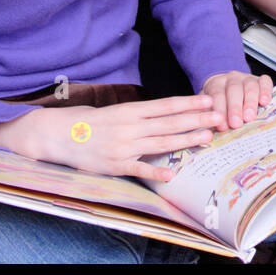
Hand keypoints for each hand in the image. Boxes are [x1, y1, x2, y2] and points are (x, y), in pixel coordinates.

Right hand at [0, 96, 223, 182]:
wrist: (56, 135)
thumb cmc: (87, 122)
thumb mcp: (113, 111)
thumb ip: (137, 114)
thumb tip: (163, 113)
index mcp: (129, 110)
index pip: (165, 106)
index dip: (188, 103)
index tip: (207, 99)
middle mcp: (129, 127)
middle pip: (169, 123)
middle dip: (196, 120)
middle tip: (219, 117)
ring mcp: (123, 146)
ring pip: (160, 143)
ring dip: (185, 140)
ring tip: (206, 138)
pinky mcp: (114, 165)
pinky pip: (138, 169)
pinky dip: (155, 173)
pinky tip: (171, 174)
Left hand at [202, 70, 273, 129]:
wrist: (226, 86)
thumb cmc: (218, 102)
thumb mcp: (206, 107)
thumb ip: (205, 117)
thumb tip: (202, 132)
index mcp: (216, 84)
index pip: (217, 95)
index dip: (220, 110)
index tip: (222, 126)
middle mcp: (231, 79)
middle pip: (234, 90)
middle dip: (235, 108)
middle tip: (236, 124)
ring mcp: (247, 78)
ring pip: (250, 86)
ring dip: (250, 103)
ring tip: (250, 117)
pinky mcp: (260, 80)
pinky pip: (265, 82)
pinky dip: (266, 91)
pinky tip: (265, 102)